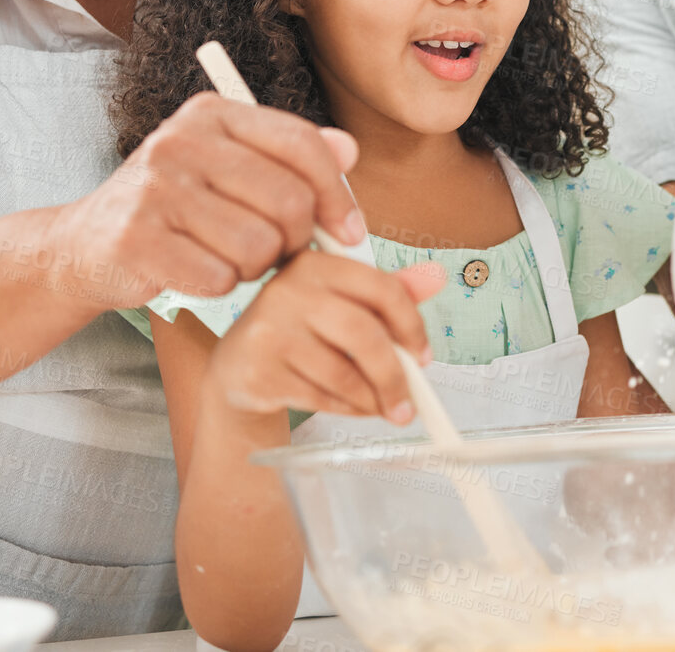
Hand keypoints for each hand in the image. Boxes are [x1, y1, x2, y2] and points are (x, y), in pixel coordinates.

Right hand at [38, 92, 368, 311]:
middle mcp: (180, 140)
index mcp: (213, 114)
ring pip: (258, 246)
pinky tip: (198, 272)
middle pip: (289, 201)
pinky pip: (218, 278)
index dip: (338, 193)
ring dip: (254, 267)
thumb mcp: (231, 168)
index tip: (350, 230)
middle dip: (295, 239)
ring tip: (229, 257)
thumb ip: (290, 158)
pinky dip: (219, 286)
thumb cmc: (176, 207)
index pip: (301, 145)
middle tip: (276, 250)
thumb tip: (349, 148)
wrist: (87, 244)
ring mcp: (154, 188)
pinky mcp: (136, 239)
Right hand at [209, 254, 444, 423]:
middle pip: (363, 334)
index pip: (381, 287)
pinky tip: (352, 408)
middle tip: (410, 404)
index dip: (412, 325)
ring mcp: (268, 330)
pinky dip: (347, 409)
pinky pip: (320, 397)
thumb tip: (435, 276)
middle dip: (394, 376)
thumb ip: (387, 293)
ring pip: (342, 373)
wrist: (238, 368)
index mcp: (316, 264)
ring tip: (382, 408)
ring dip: (372, 400)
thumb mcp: (341, 303)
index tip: (424, 357)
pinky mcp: (258, 371)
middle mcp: (287, 290)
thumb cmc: (300, 332)